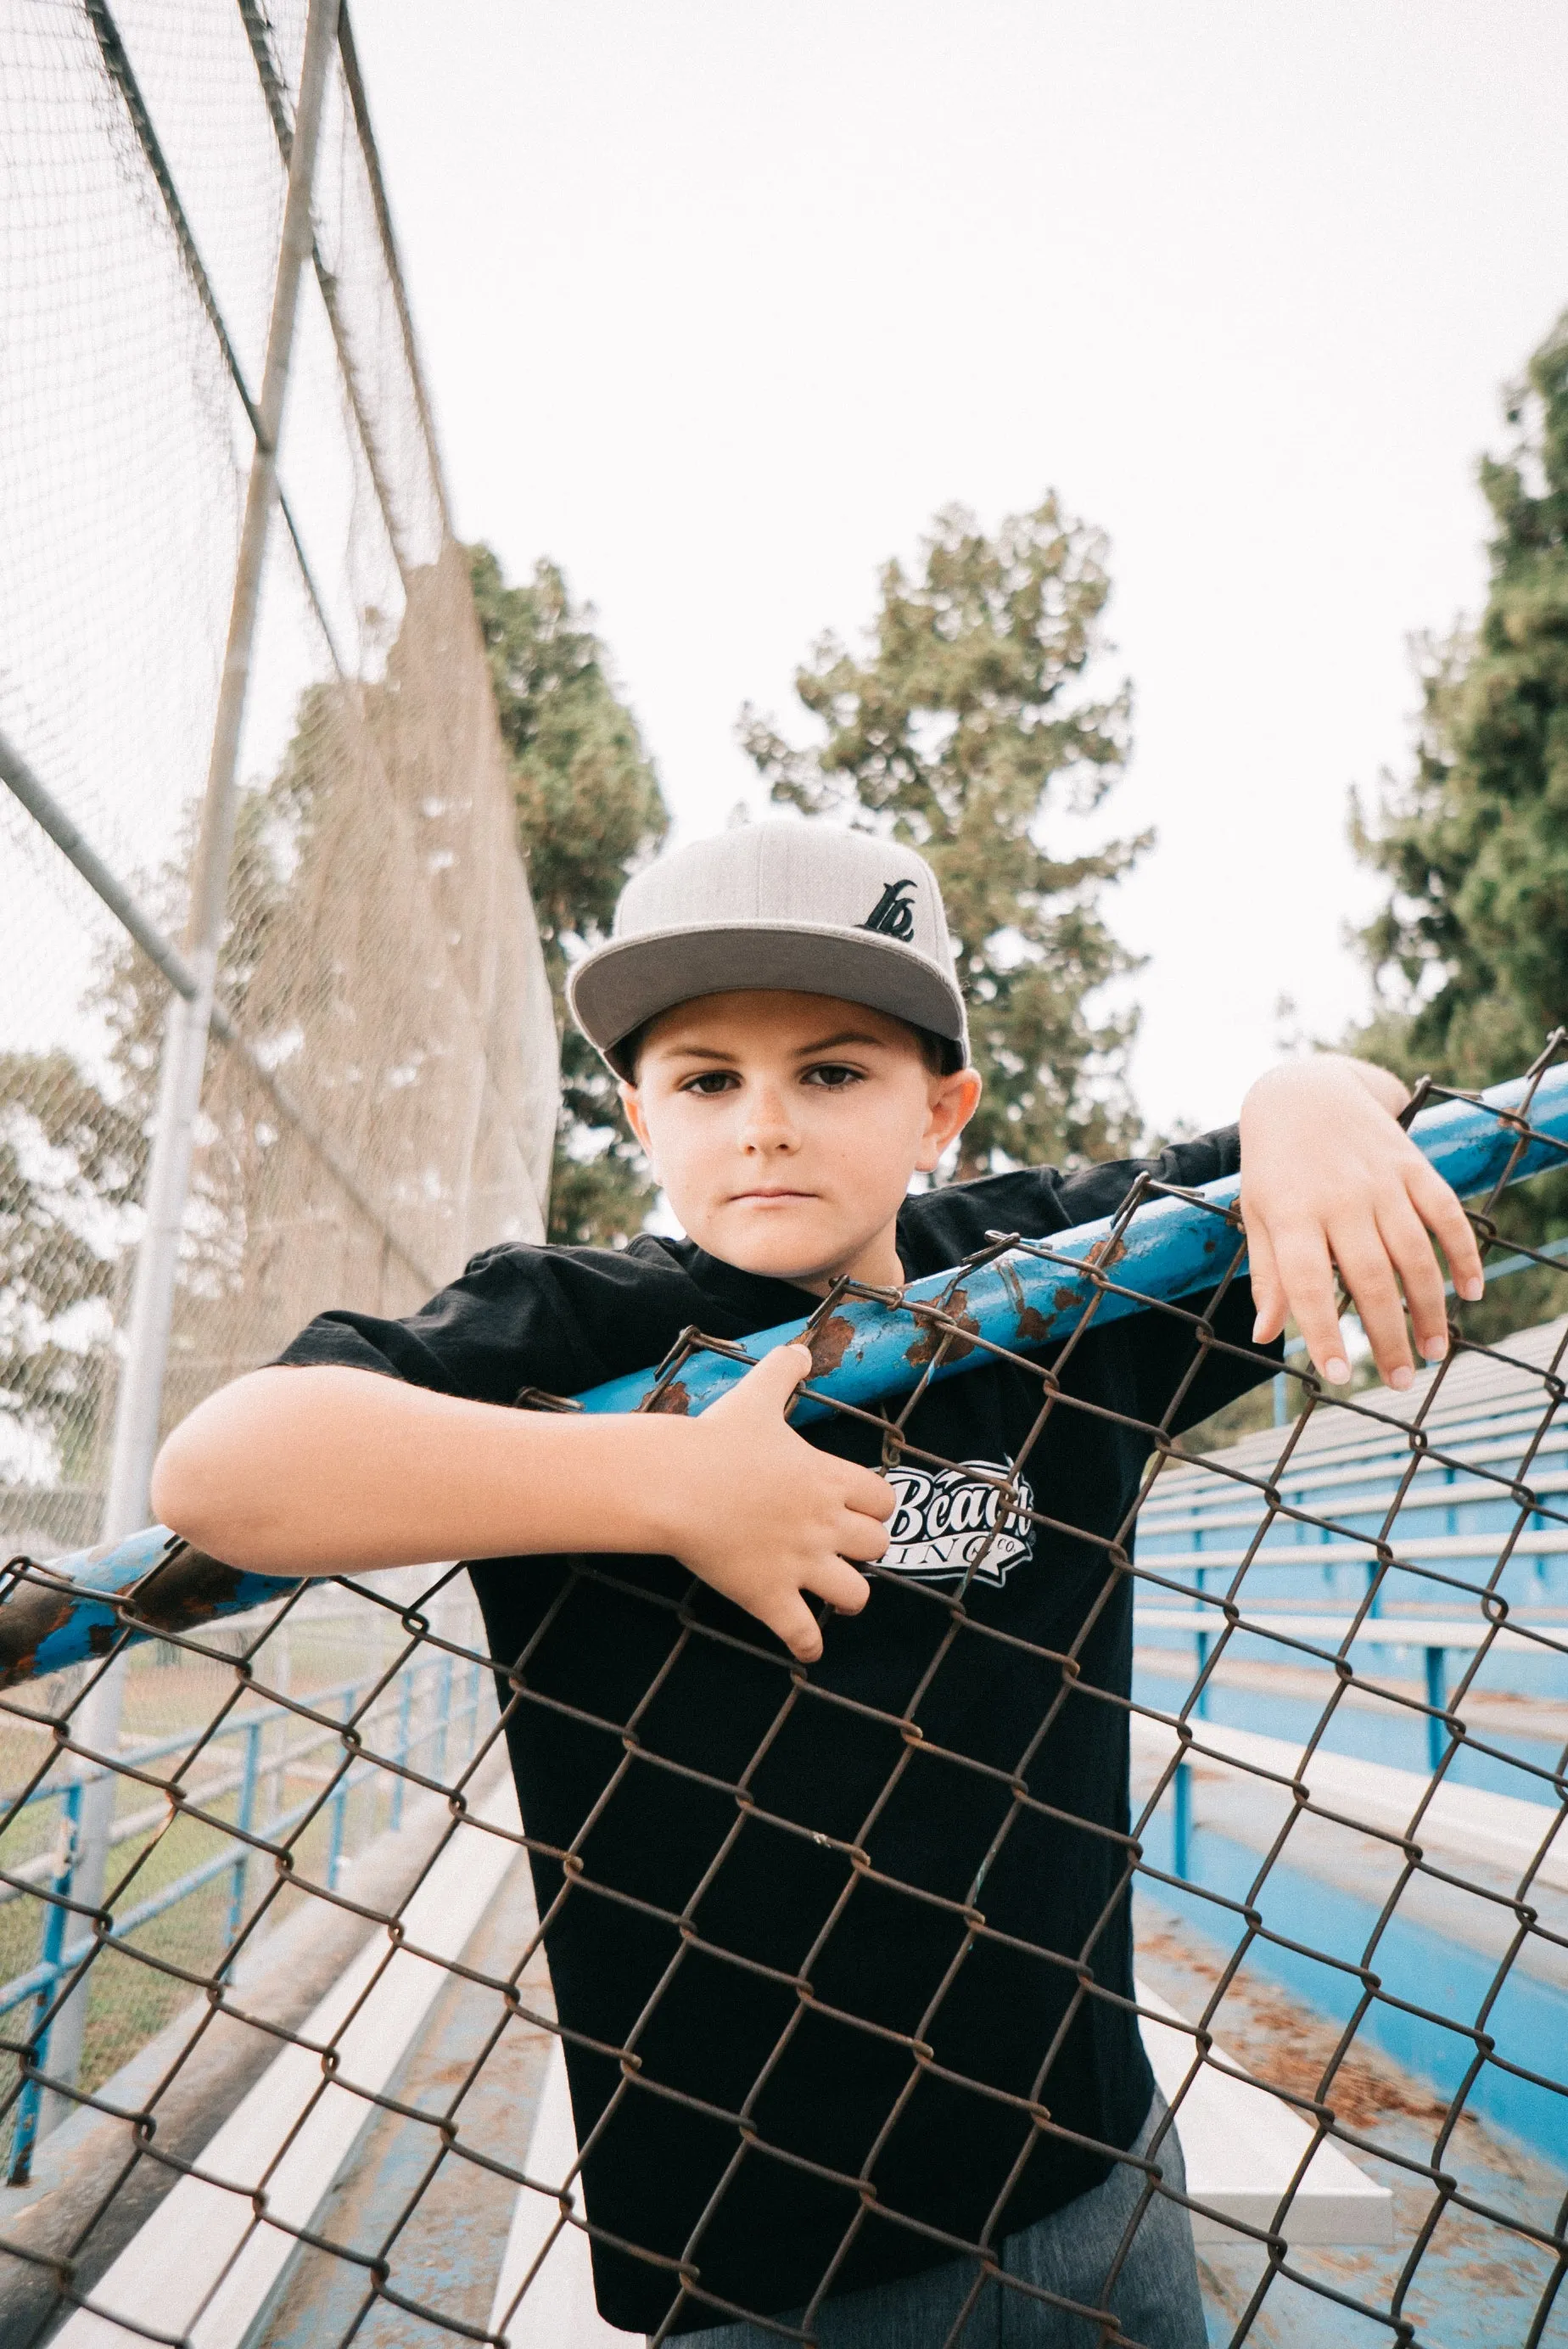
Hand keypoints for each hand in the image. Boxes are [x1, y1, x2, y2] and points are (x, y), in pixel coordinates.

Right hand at [657, 1345, 893, 1661]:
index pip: (884, 1500)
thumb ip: (784, 1370)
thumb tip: (799, 1349)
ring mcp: (800, 1564)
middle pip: (878, 1547)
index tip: (862, 1510)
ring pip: (855, 1595)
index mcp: (828, 1479)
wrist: (676, 1484)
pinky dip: (808, 1645)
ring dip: (850, 1597)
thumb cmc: (717, 1440)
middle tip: (848, 1550)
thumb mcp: (758, 1396)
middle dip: (867, 1550)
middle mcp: (824, 1524)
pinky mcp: (769, 1596)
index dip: (876, 1507)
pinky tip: (806, 1647)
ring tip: (838, 1596)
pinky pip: (803, 1635)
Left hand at [1239, 1058, 1484, 1390]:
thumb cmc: (1275, 1166)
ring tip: (1435, 1352)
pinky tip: (1472, 1292)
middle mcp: (1340, 1199)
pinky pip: (1446, 1214)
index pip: (1305, 1284)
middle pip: (1370, 1278)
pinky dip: (1463, 1253)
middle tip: (1401, 1382)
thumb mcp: (1257, 1215)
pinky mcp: (1412, 1166)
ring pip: (1415, 1254)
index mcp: (1292, 1214)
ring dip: (1430, 1308)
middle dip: (1387, 1336)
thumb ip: (1268, 1274)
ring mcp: (1381, 1182)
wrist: (1304, 1093)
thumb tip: (1264, 1336)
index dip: (1321, 1332)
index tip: (1338, 1376)